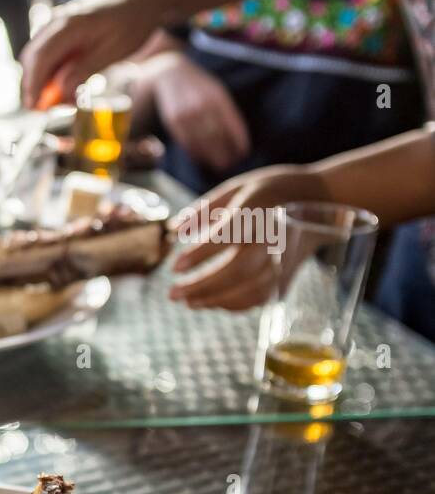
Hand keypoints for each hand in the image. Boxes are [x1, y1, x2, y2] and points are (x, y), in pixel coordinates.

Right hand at [20, 0, 170, 108]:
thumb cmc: (130, 22)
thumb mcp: (114, 50)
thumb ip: (85, 69)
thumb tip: (60, 91)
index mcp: (70, 24)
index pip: (41, 57)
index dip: (33, 84)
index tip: (33, 106)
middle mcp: (55, 23)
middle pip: (32, 59)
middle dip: (34, 87)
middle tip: (48, 110)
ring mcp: (54, 26)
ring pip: (36, 59)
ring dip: (42, 82)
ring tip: (63, 100)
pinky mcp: (57, 34)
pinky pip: (45, 56)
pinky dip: (49, 74)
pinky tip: (65, 87)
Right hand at [149, 53, 250, 172]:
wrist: (170, 73)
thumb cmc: (199, 86)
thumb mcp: (217, 92)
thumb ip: (227, 112)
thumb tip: (237, 139)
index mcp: (218, 98)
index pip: (232, 125)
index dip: (239, 141)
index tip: (243, 153)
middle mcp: (202, 106)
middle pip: (217, 137)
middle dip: (225, 154)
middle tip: (230, 164)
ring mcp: (186, 114)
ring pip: (201, 143)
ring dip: (211, 157)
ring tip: (218, 165)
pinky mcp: (173, 121)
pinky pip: (186, 142)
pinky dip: (195, 153)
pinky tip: (201, 158)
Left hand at [169, 165, 331, 310]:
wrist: (321, 201)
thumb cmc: (269, 192)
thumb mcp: (237, 188)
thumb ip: (204, 209)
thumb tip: (173, 230)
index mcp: (260, 209)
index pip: (229, 234)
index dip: (201, 253)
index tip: (174, 266)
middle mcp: (274, 237)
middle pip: (239, 269)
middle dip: (203, 285)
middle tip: (172, 293)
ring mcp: (284, 259)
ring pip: (250, 289)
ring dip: (215, 300)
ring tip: (186, 301)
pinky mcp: (287, 276)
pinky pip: (260, 298)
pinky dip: (233, 305)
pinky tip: (209, 302)